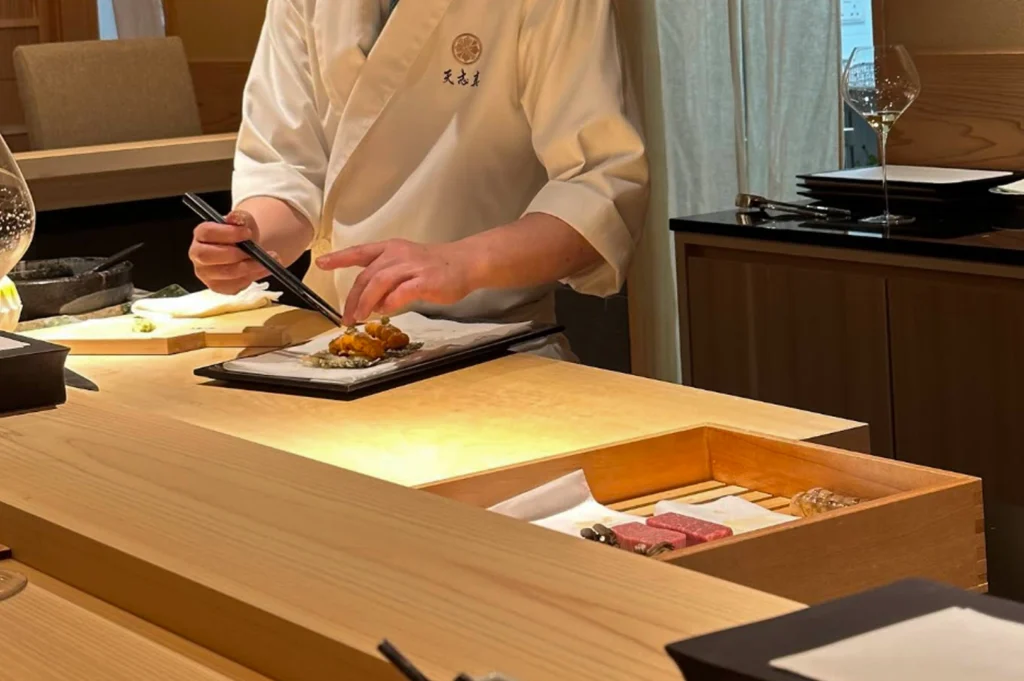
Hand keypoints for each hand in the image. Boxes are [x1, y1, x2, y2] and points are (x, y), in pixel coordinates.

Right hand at [189, 211, 277, 293]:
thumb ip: (239, 218)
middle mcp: (197, 254)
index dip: (228, 233)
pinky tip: (260, 270)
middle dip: (235, 254)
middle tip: (254, 252)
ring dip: (248, 268)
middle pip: (208, 256)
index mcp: (201, 234)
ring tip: (265, 262)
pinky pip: (234, 286)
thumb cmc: (241, 235)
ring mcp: (206, 273)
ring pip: (225, 273)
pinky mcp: (217, 287)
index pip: (207, 233)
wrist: (248, 250)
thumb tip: (235, 219)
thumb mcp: (243, 222)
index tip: (248, 233)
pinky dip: (251, 278)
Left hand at [316, 239, 474, 324]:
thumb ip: (387, 278)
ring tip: (360, 316)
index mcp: (391, 249)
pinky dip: (390, 303)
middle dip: (352, 298)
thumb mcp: (406, 263)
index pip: (360, 252)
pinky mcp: (425, 280)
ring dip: (366, 302)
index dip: (339, 258)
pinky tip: (386, 310)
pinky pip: (401, 292)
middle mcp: (398, 254)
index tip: (321, 263)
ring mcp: (412, 267)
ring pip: (379, 282)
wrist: (465, 262)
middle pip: (366, 275)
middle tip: (346, 316)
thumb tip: (371, 301)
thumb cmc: (435, 266)